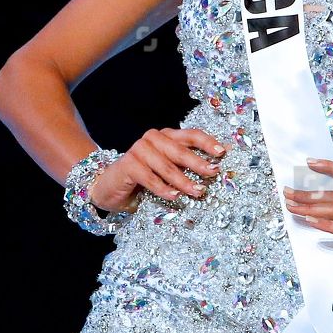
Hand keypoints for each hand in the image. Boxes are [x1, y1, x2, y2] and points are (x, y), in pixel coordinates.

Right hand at [89, 127, 229, 210]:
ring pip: (167, 167)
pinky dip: (164, 189)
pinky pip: (151, 179)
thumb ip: (187, 166)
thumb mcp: (168, 170)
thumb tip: (216, 168)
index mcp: (166, 136)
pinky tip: (175, 197)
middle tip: (213, 173)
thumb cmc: (144, 179)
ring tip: (198, 191)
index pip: (191, 135)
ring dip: (184, 181)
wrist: (110, 186)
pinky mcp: (129, 164)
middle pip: (181, 151)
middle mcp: (153, 139)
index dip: (207, 143)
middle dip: (199, 163)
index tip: (222, 153)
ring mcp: (139, 150)